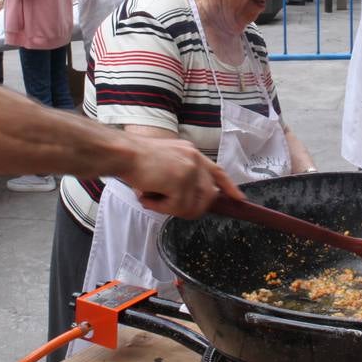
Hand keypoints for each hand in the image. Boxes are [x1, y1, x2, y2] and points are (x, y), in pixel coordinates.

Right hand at [126, 136, 243, 218]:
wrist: (123, 153)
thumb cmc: (135, 159)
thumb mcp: (165, 162)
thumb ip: (180, 175)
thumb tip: (189, 199)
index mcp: (191, 153)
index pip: (217, 171)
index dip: (229, 186)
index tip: (238, 198)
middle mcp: (195, 159)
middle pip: (207, 196)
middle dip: (189, 208)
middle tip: (165, 206)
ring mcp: (189, 170)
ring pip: (192, 205)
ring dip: (169, 208)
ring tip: (150, 198)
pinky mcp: (181, 181)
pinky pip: (176, 207)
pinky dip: (159, 207)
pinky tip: (147, 197)